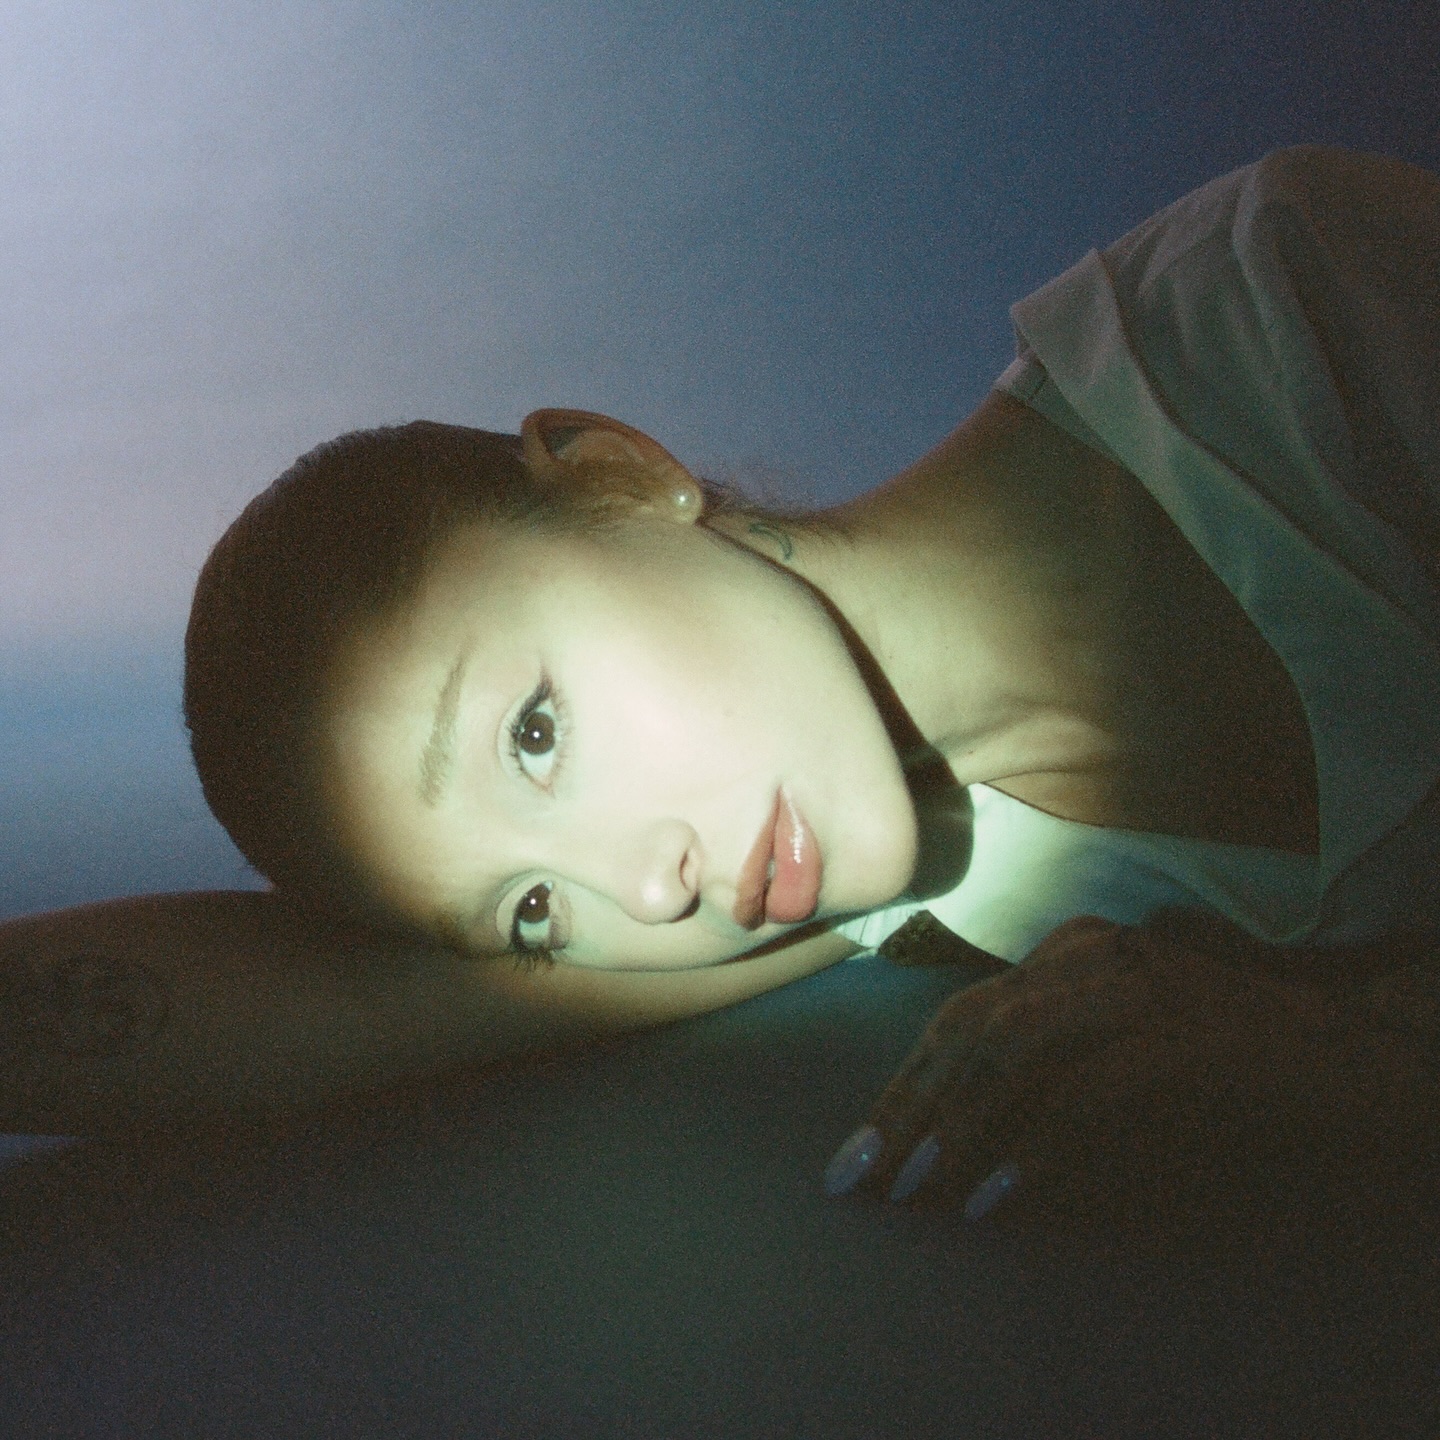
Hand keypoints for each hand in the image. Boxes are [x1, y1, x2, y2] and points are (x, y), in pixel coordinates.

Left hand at [823, 914, 1345, 1221]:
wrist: (1356, 1040)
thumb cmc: (1231, 1053)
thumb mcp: (1122, 1043)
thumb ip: (1048, 1067)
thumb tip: (960, 1134)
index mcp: (1071, 951)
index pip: (960, 1015)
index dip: (903, 1085)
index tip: (860, 1149)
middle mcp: (1094, 954)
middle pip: (969, 1026)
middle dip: (906, 1106)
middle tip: (858, 1177)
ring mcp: (1139, 986)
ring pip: (1014, 1050)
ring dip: (954, 1125)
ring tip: (912, 1186)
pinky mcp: (1184, 1033)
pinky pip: (1085, 1092)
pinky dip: (1032, 1147)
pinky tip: (994, 1197)